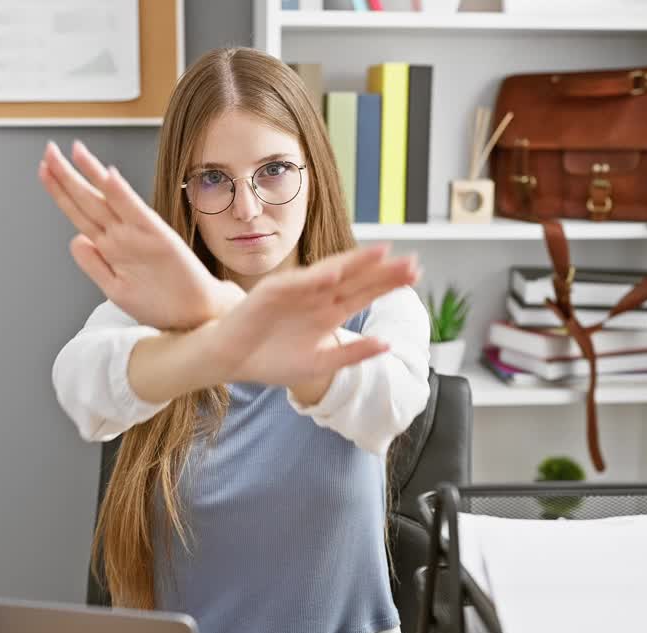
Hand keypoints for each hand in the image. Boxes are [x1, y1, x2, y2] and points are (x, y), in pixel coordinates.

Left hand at [38, 140, 242, 330]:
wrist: (197, 315)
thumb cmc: (163, 303)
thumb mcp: (116, 289)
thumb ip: (94, 265)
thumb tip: (76, 239)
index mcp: (111, 246)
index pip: (80, 212)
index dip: (61, 191)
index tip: (44, 168)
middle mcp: (123, 236)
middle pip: (87, 200)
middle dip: (65, 175)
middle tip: (49, 149)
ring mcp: (139, 235)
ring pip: (106, 202)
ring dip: (88, 176)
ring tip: (71, 152)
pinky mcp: (159, 238)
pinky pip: (135, 213)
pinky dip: (122, 194)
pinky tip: (109, 176)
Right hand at [201, 244, 419, 387]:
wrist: (230, 361)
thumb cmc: (271, 360)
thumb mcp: (319, 363)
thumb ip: (351, 354)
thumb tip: (386, 345)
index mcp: (329, 312)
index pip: (364, 292)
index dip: (388, 283)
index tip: (416, 275)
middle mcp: (316, 297)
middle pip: (355, 278)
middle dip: (382, 270)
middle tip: (411, 262)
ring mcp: (294, 292)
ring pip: (329, 273)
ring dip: (354, 264)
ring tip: (380, 254)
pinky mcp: (270, 293)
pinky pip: (295, 284)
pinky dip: (313, 279)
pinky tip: (335, 273)